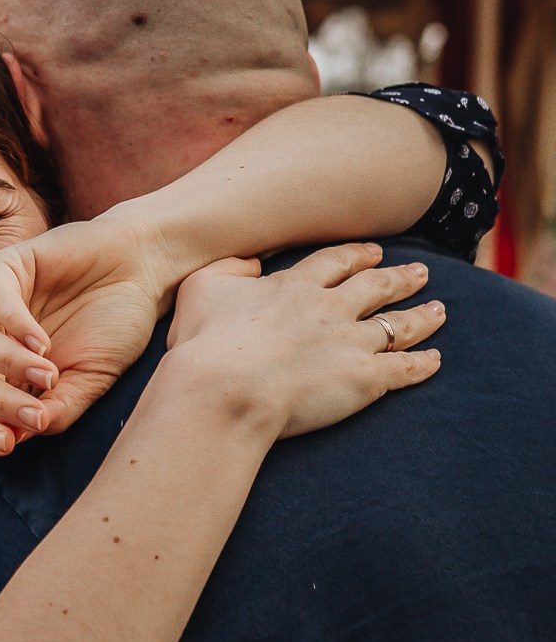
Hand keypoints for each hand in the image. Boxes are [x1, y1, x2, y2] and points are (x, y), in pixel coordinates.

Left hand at [0, 210, 176, 455]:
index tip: (7, 444)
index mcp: (11, 376)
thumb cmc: (117, 325)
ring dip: (10, 366)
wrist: (144, 270)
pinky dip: (15, 327)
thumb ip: (58, 409)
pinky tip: (43, 343)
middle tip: (35, 415)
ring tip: (49, 374)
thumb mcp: (92, 380)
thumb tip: (18, 437)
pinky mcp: (7, 267)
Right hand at [161, 243, 443, 440]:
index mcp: (294, 286)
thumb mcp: (202, 287)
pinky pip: (404, 369)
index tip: (373, 253)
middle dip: (399, 278)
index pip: (335, 262)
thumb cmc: (204, 342)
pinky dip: (423, 364)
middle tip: (420, 272)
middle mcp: (329, 308)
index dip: (356, 256)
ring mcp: (351, 342)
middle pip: (375, 287)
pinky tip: (436, 361)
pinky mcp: (365, 379)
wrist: (225, 388)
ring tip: (439, 310)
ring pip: (397, 325)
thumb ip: (228, 268)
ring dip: (421, 316)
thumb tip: (251, 263)